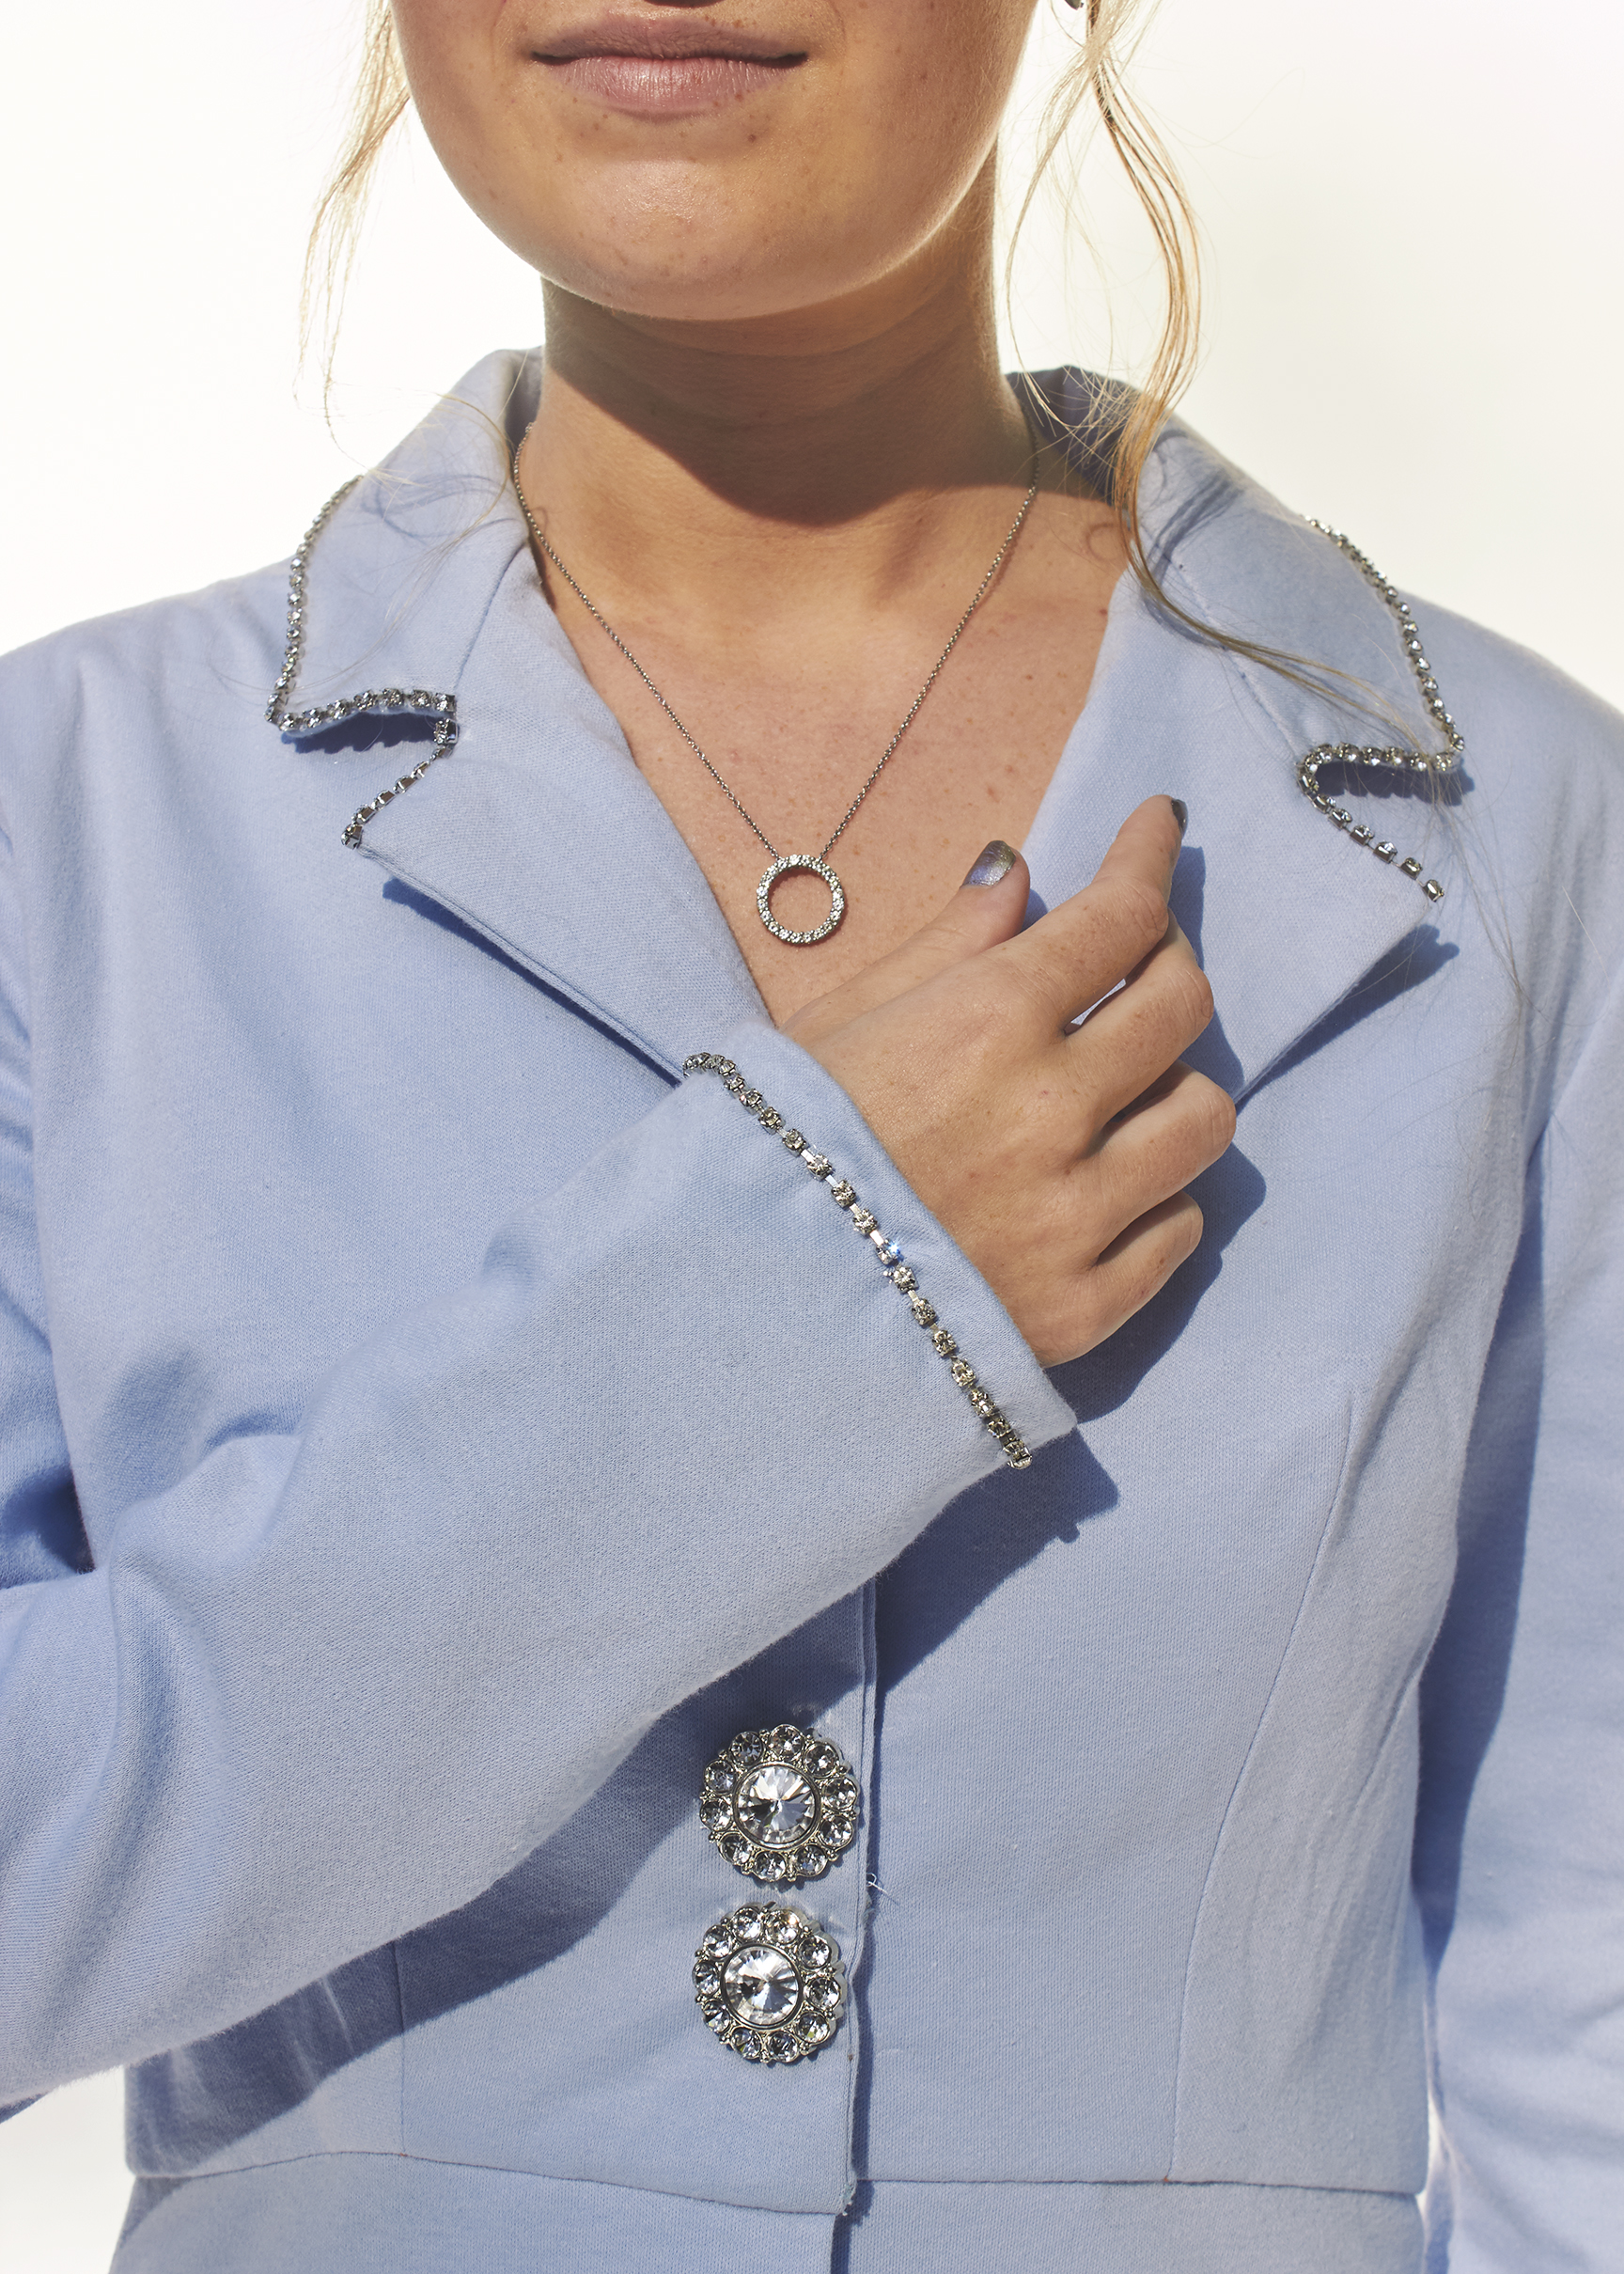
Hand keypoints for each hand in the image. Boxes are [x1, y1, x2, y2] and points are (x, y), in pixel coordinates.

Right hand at [784, 797, 1234, 1367]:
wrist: (737, 1305)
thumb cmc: (772, 1145)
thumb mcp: (838, 1021)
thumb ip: (945, 945)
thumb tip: (1017, 871)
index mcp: (987, 1022)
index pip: (1120, 914)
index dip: (1149, 856)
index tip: (1158, 828)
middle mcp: (1052, 1112)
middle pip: (1184, 1006)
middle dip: (1168, 963)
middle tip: (1136, 962)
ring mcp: (1076, 1217)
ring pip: (1204, 1121)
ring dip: (1174, 1090)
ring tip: (1124, 1094)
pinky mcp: (1083, 1308)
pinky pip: (1177, 1234)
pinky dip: (1154, 1202)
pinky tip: (1102, 1191)